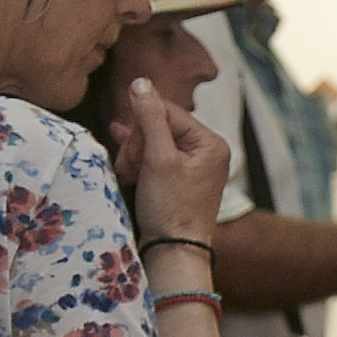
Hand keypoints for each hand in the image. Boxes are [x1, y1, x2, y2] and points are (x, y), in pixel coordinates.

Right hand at [111, 77, 227, 249]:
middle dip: (138, 144)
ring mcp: (194, 168)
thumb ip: (149, 118)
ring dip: (135, 155)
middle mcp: (207, 153)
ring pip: (153, 144)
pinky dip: (139, 164)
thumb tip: (140, 81)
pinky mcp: (180, 182)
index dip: (141, 125)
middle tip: (128, 166)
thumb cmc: (171, 209)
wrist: (174, 254)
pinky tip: (125, 167)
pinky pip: (155, 160)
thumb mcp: (158, 159)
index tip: (128, 145)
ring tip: (127, 174)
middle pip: (159, 127)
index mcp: (211, 143)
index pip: (168, 111)